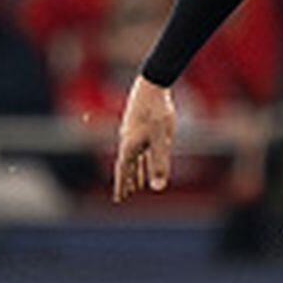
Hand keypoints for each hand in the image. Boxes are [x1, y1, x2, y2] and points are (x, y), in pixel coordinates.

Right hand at [113, 76, 176, 201]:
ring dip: (136, 171)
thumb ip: (159, 164)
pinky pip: (140, 147)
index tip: (119, 199)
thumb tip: (157, 188)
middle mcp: (127, 140)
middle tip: (126, 195)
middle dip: (127, 181)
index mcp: (129, 146)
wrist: (153, 84)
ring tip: (138, 184)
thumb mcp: (162, 141)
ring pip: (134, 157)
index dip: (122, 185)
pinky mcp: (140, 125)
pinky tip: (148, 160)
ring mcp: (133, 132)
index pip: (124, 171)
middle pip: (127, 165)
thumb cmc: (158, 113)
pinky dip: (143, 157)